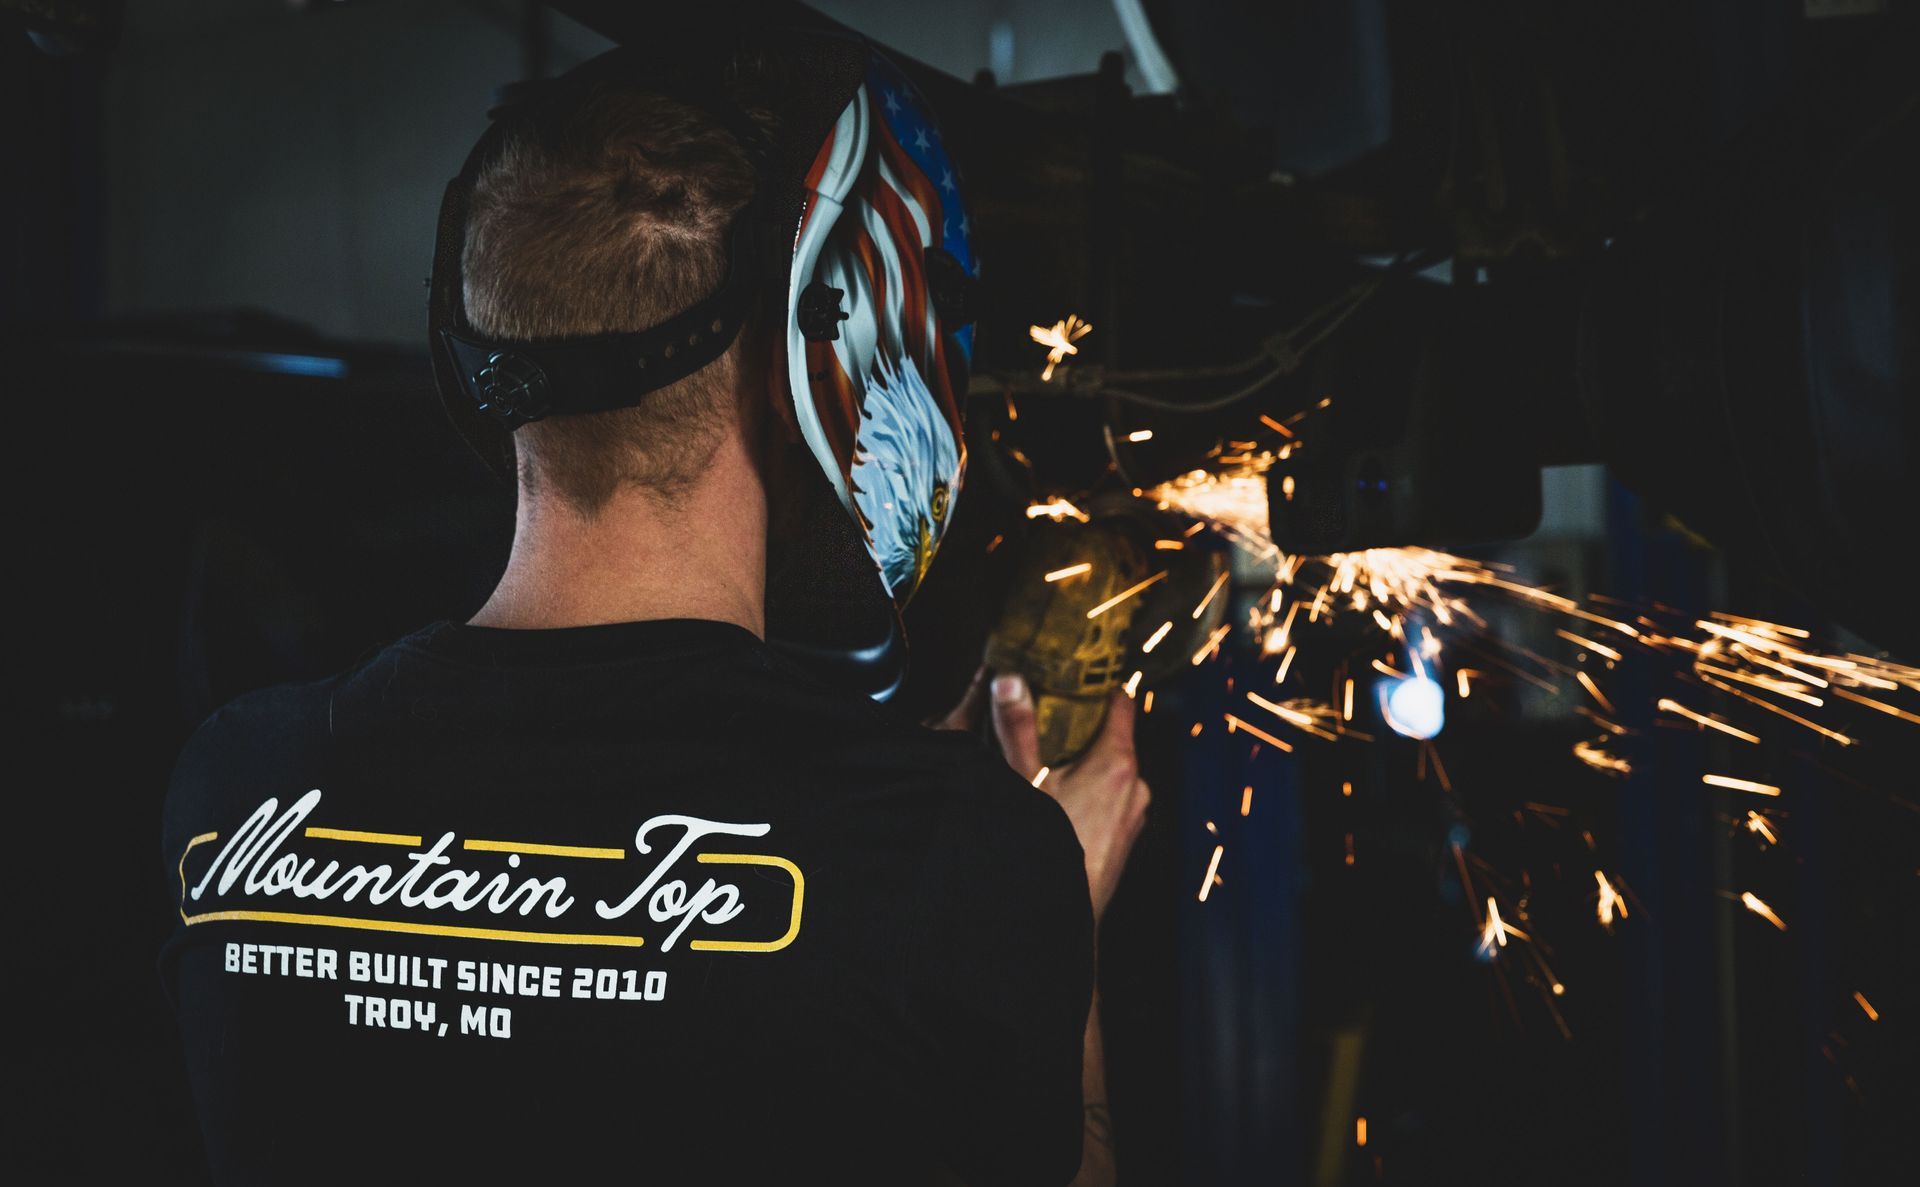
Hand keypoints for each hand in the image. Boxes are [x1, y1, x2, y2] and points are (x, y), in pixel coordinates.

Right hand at [989, 674, 1149, 924]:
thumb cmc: (1049, 850)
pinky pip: (1111, 800)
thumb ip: (1017, 729)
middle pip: (1112, 737)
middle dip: (1081, 728)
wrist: (1061, 920)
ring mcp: (1134, 816)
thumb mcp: (1023, 781)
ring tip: (1045, 763)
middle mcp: (1136, 788)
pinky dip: (1088, 792)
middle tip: (1046, 719)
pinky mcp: (1126, 838)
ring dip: (1082, 763)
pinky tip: (1056, 801)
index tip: (1078, 674)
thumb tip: (1010, 682)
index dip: (1098, 685)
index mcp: (1118, 765)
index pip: (1119, 703)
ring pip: (1110, 772)